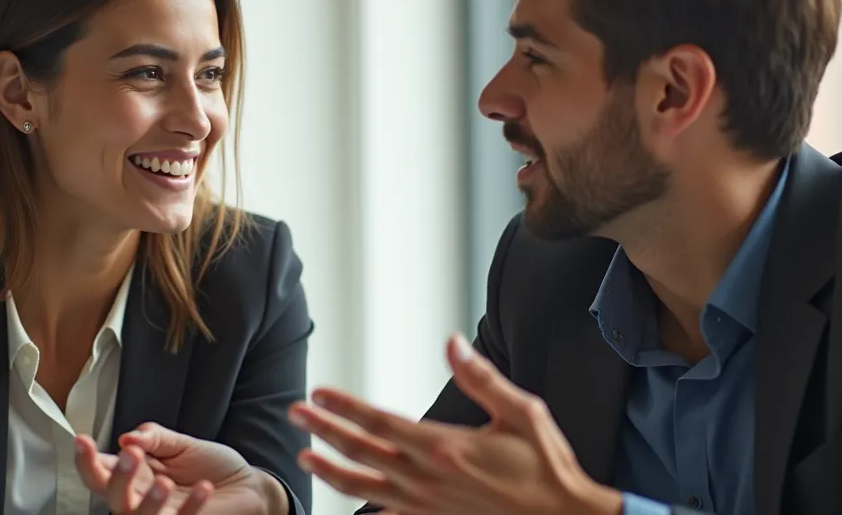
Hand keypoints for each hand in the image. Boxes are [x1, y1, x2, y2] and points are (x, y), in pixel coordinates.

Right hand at [75, 422, 288, 514]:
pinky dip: (191, 506)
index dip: (87, 459)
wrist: (246, 484)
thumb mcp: (182, 443)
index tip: (82, 440)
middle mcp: (141, 497)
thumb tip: (128, 438)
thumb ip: (155, 438)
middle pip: (111, 495)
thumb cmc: (211, 465)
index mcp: (136, 474)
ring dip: (147, 500)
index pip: (101, 470)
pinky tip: (204, 488)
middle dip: (116, 475)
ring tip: (163, 482)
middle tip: (131, 455)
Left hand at [289, 334, 623, 514]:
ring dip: (331, 471)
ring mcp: (428, 505)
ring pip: (365, 488)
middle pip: (361, 452)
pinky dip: (364, 504)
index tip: (319, 393)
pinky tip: (350, 497)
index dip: (344, 406)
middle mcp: (428, 478)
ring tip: (305, 458)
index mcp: (444, 447)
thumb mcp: (521, 412)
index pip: (379, 421)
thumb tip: (452, 343)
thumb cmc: (546, 465)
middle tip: (296, 413)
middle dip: (324, 430)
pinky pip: (389, 514)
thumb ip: (481, 378)